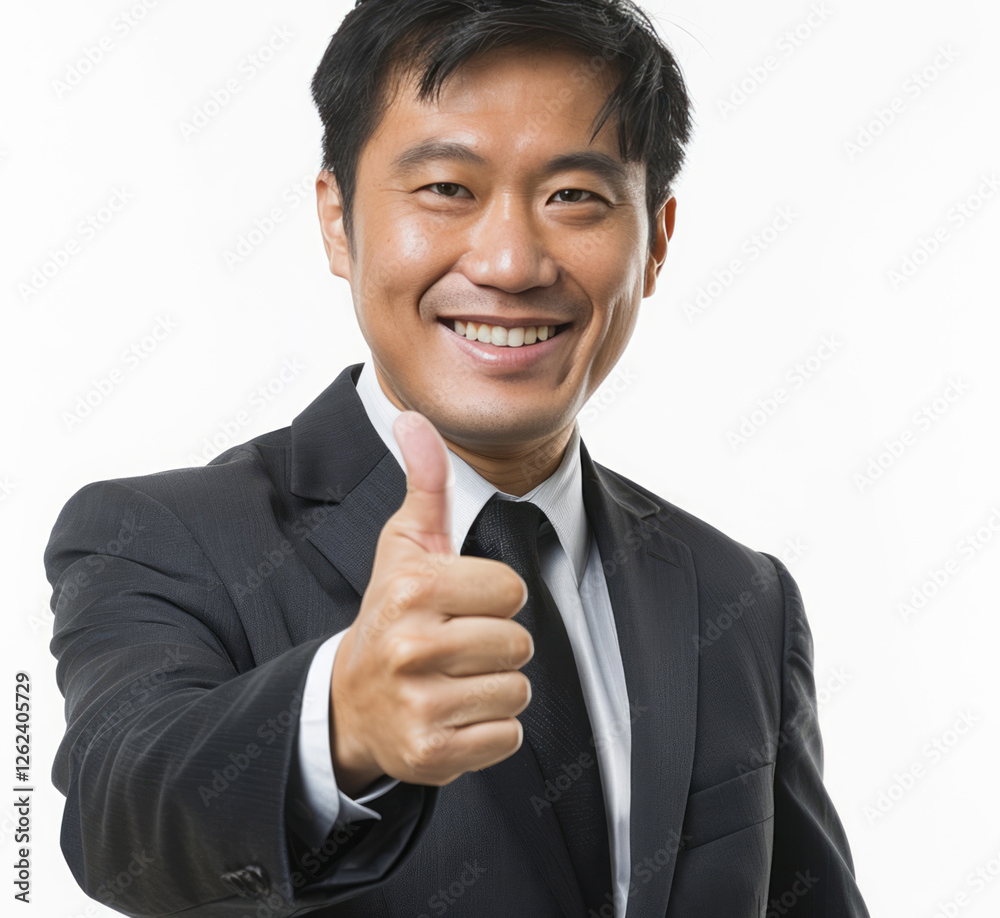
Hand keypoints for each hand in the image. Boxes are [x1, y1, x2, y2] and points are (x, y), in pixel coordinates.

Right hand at [329, 411, 532, 794]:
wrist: (348, 701)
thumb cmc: (390, 613)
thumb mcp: (404, 545)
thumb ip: (423, 481)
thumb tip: (413, 418)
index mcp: (412, 589)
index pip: (512, 591)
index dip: (493, 597)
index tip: (458, 604)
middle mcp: (411, 647)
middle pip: (519, 642)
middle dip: (496, 644)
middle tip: (455, 645)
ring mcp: (419, 704)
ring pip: (517, 691)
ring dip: (494, 687)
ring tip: (452, 679)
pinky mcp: (430, 754)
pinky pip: (506, 739)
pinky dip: (488, 732)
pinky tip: (451, 714)